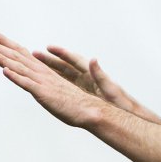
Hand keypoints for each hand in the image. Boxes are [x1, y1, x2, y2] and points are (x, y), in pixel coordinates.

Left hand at [0, 30, 103, 127]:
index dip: (6, 44)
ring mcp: (42, 82)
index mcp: (42, 70)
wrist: (89, 109)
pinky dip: (16, 77)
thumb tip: (31, 79)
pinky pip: (27, 84)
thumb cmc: (72, 101)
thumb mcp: (52, 88)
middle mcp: (41, 72)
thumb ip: (41, 82)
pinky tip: (5, 70)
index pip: (21, 53)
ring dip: (3, 58)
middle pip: (17, 56)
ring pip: (19, 67)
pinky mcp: (44, 94)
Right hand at [34, 45, 160, 124]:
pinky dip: (55, 82)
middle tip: (34, 54)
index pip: (74, 60)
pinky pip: (65, 86)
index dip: (61, 54)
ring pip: (63, 76)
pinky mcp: (82, 94)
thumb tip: (92, 59)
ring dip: (50, 70)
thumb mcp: (110, 88)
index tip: (49, 47)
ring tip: (35, 66)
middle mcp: (86, 77)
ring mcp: (83, 86)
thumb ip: (100, 74)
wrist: (126, 114)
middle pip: (65, 66)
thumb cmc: (120, 102)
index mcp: (92, 74)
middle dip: (50, 60)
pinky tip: (44, 82)